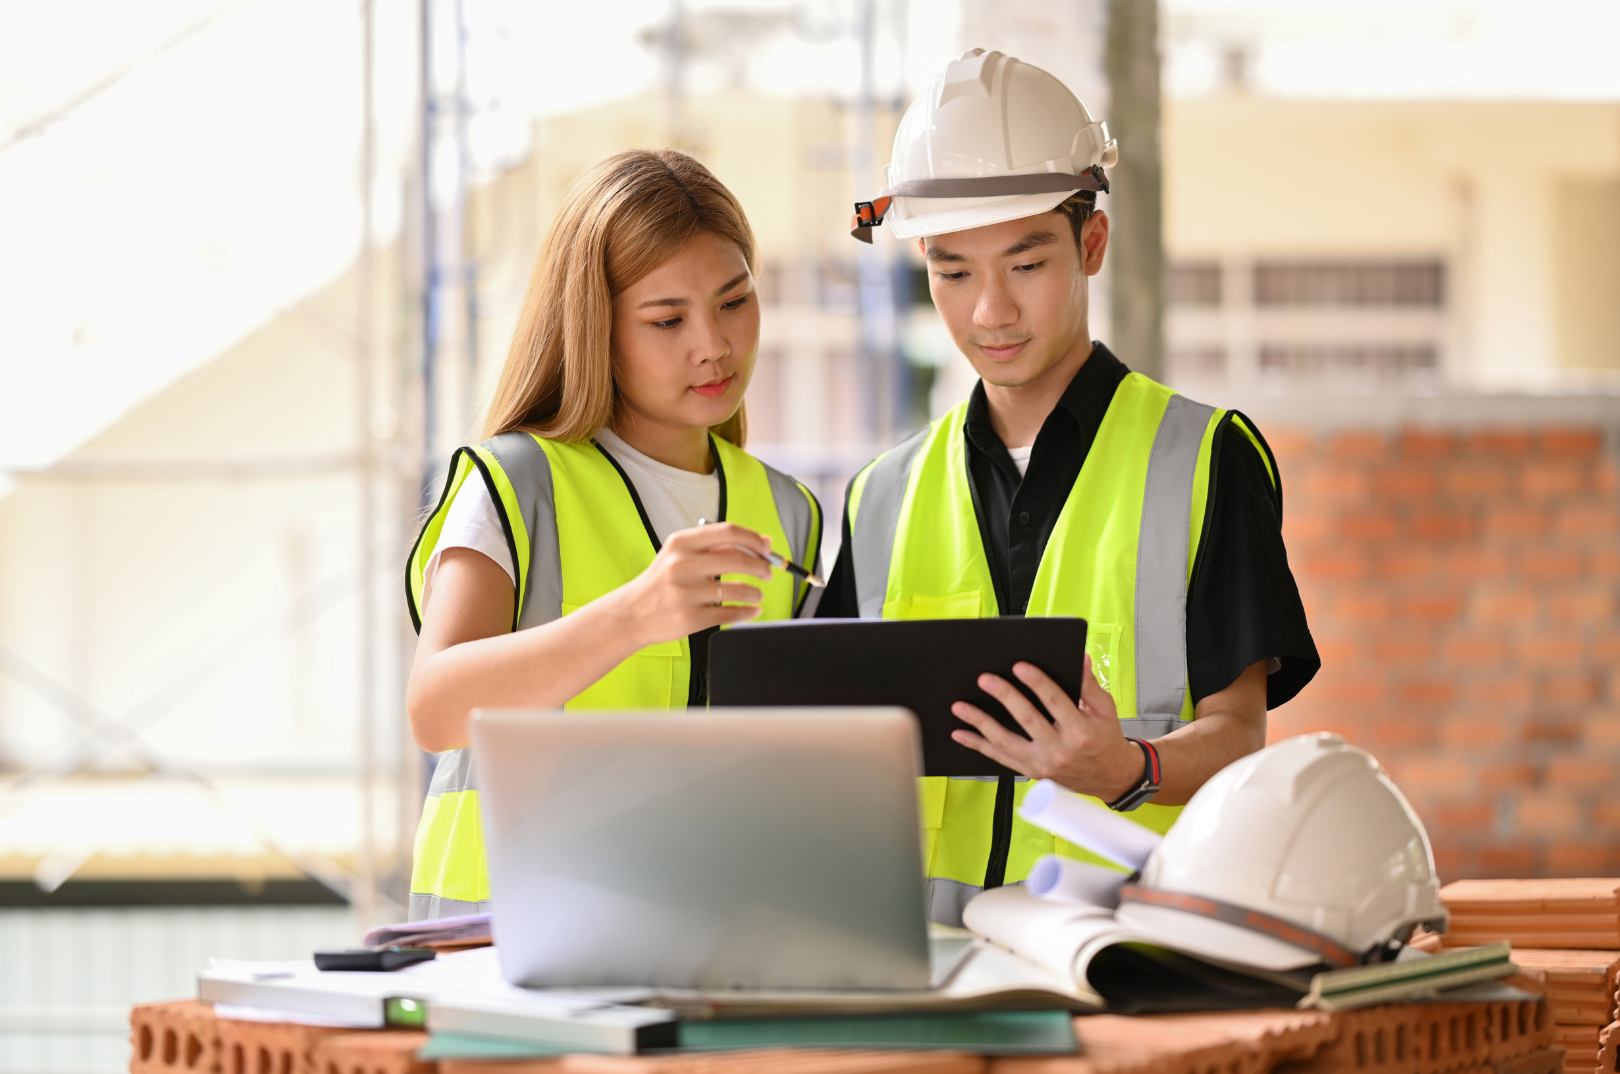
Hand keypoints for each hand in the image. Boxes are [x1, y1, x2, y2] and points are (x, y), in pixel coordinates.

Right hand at [611, 522, 773, 646]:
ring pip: (738, 589)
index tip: (767, 547)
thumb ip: (714, 547)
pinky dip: (747, 612)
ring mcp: (686, 593)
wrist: (632, 614)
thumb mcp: (679, 555)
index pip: (728, 532)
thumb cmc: (660, 583)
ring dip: (755, 592)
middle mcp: (682, 566)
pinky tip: (751, 609)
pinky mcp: (691, 619)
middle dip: (761, 566)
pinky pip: (731, 614)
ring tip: (756, 593)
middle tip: (768, 572)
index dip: (754, 539)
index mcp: (681, 544)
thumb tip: (759, 543)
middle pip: (738, 559)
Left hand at [950, 655, 1144, 801]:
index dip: (1037, 683)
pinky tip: (961, 733)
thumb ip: (1089, 684)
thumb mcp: (1105, 709)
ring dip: (980, 723)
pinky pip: (1000, 757)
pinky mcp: (1031, 771)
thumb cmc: (1105, 739)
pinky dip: (978, 745)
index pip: (1055, 702)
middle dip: (1004, 696)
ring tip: (960, 706)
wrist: (1109, 777)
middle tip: (985, 679)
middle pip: (1027, 719)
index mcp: (1080, 732)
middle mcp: (1060, 750)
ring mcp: (1042, 764)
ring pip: (1005, 741)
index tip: (1020, 666)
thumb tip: (1080, 658)